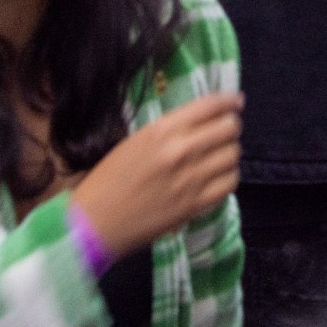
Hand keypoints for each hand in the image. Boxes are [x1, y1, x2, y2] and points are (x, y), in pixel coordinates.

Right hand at [68, 92, 241, 261]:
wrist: (92, 224)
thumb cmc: (108, 179)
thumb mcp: (137, 140)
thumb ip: (172, 128)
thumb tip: (205, 117)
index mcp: (163, 130)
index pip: (212, 105)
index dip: (229, 102)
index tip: (235, 103)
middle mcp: (180, 150)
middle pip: (229, 128)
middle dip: (229, 127)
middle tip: (222, 134)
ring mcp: (190, 179)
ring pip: (233, 155)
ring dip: (228, 154)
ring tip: (217, 158)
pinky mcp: (193, 205)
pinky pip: (229, 183)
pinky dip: (227, 178)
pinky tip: (216, 179)